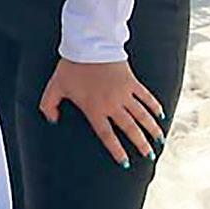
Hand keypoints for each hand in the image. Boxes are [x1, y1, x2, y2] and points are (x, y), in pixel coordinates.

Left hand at [38, 58, 164, 166]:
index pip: (107, 135)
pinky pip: (146, 97)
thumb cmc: (70, 68)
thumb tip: (52, 121)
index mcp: (94, 109)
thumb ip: (48, 106)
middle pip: (130, 129)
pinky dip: (155, 107)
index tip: (126, 162)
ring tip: (159, 141)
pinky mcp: (132, 82)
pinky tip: (161, 116)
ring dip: (152, 129)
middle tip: (149, 155)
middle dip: (140, 144)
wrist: (88, 46)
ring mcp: (124, 93)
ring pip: (142, 115)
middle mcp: (112, 104)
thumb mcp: (54, 88)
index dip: (117, 150)